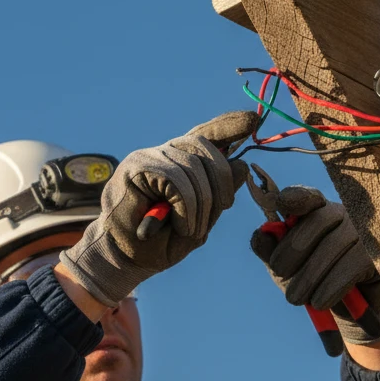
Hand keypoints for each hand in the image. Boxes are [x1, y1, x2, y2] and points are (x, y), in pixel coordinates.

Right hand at [60, 111, 258, 306]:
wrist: (125, 259)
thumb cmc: (161, 242)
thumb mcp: (201, 220)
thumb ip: (220, 195)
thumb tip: (242, 165)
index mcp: (181, 161)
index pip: (206, 134)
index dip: (228, 125)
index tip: (253, 121)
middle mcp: (165, 153)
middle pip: (205, 148)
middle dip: (221, 181)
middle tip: (218, 213)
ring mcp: (148, 157)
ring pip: (192, 165)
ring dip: (201, 203)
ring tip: (191, 229)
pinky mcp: (135, 168)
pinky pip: (175, 179)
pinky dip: (185, 205)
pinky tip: (179, 223)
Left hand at [250, 185, 379, 348]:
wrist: (350, 312)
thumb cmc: (313, 282)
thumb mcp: (286, 269)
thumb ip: (271, 251)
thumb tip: (260, 234)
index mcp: (317, 213)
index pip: (308, 196)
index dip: (295, 197)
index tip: (281, 204)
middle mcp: (343, 216)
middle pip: (317, 221)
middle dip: (293, 249)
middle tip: (279, 273)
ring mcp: (363, 233)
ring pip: (333, 246)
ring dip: (310, 276)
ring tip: (296, 298)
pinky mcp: (378, 256)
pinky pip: (353, 266)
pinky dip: (332, 286)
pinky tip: (320, 301)